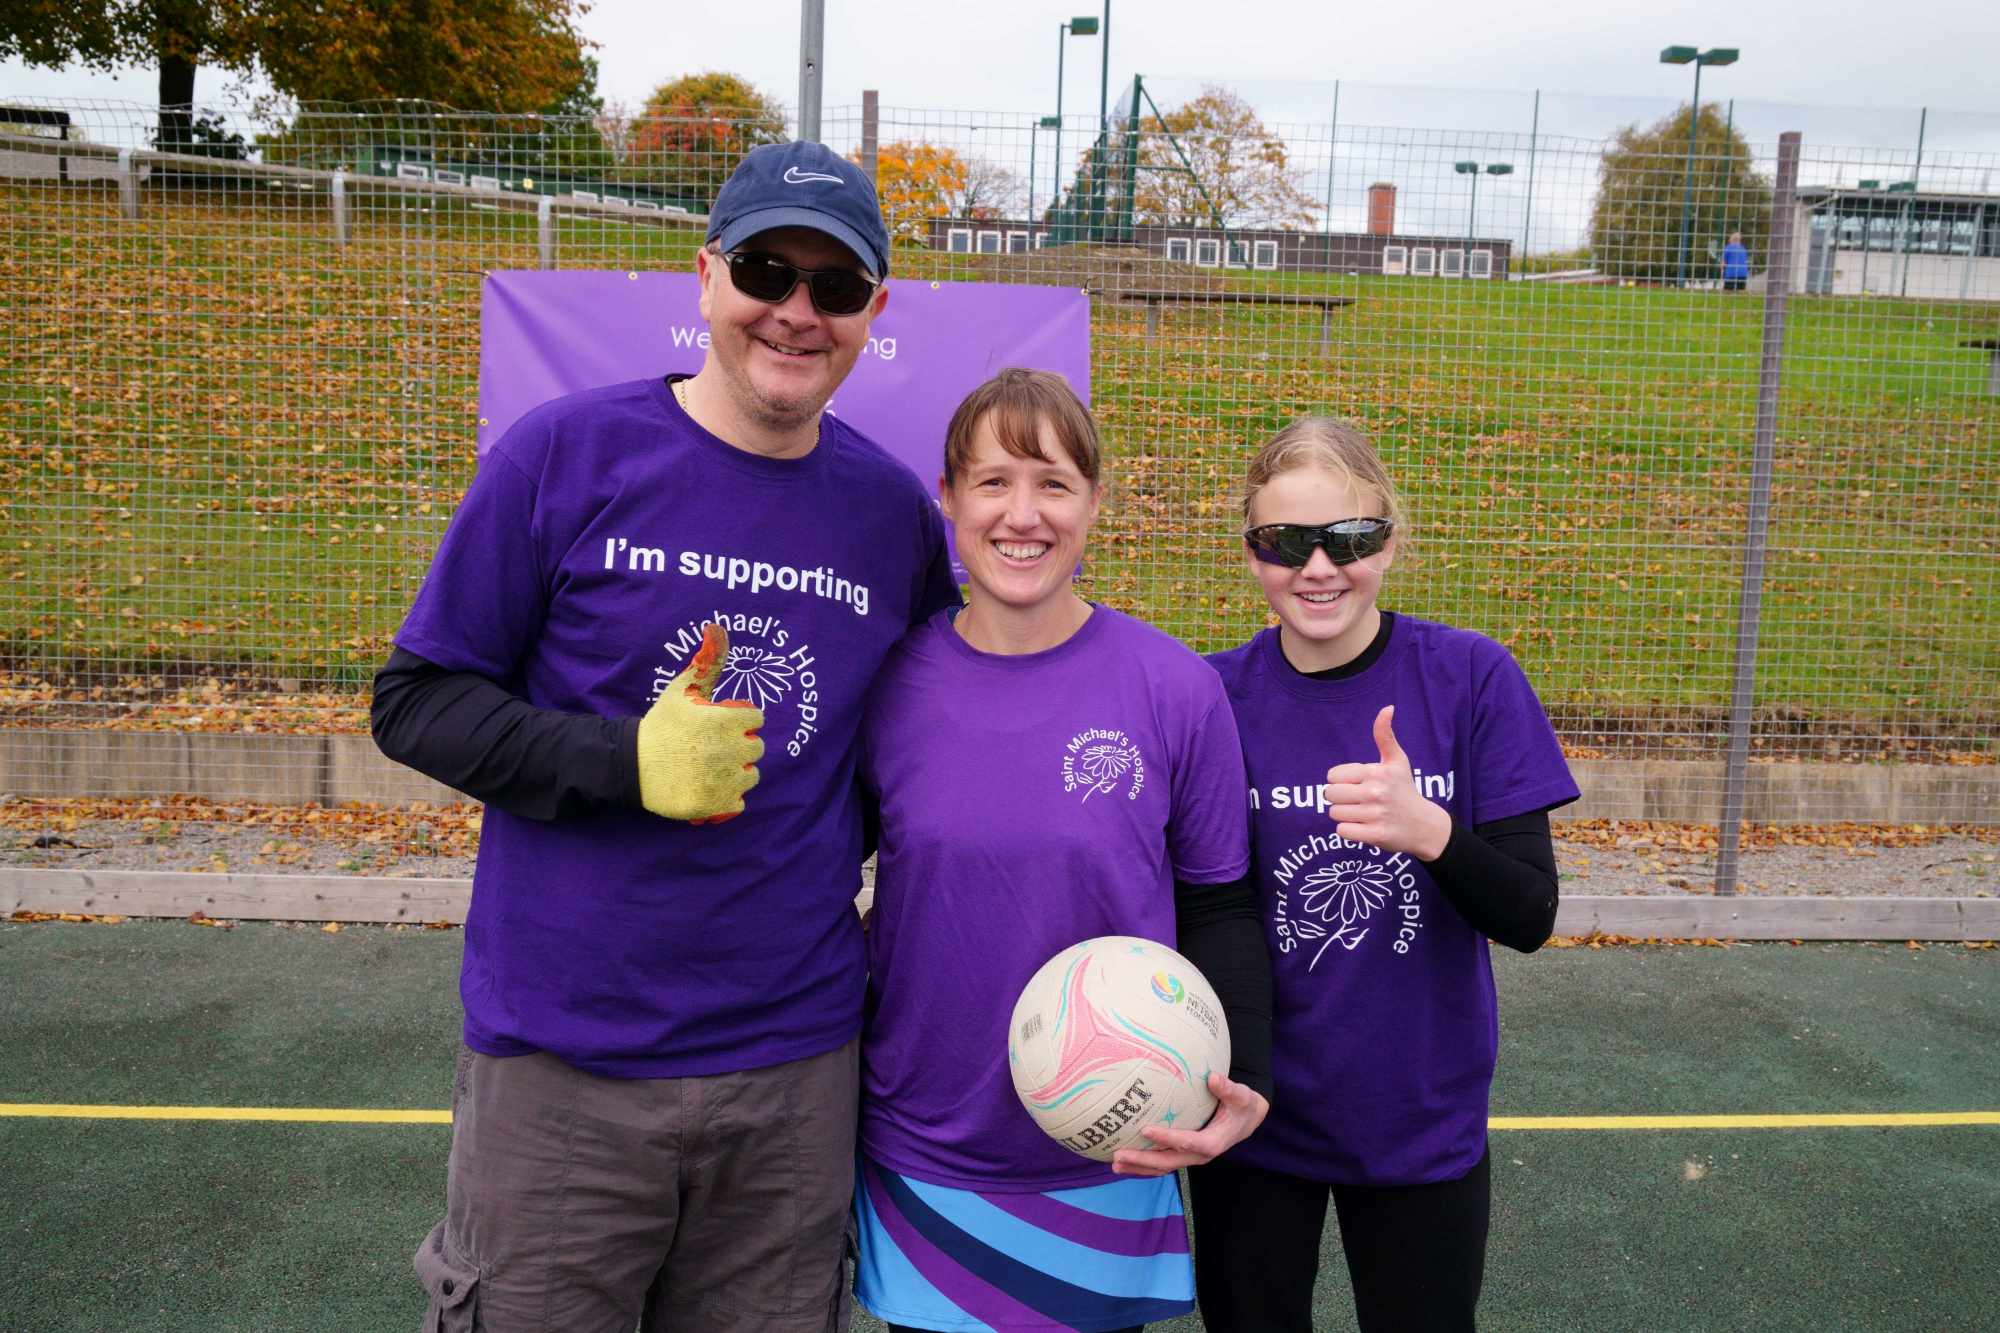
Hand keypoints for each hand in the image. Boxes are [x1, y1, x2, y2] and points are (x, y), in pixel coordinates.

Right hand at [635, 623, 763, 822]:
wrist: (631, 765)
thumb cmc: (661, 725)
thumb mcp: (681, 690)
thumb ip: (707, 663)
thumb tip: (717, 628)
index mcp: (724, 721)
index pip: (756, 719)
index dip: (740, 720)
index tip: (722, 724)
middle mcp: (727, 751)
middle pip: (756, 748)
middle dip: (740, 745)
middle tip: (714, 746)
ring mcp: (722, 780)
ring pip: (751, 775)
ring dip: (736, 772)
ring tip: (711, 767)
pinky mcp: (715, 805)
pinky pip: (739, 801)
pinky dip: (727, 796)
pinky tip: (709, 787)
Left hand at [1110, 1073, 1268, 1176]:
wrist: (1246, 1120)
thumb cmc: (1242, 1105)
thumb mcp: (1241, 1096)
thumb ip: (1228, 1089)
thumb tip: (1213, 1078)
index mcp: (1213, 1142)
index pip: (1187, 1142)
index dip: (1167, 1138)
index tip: (1146, 1129)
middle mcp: (1200, 1155)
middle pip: (1168, 1162)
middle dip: (1142, 1160)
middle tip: (1119, 1154)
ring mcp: (1190, 1157)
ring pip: (1162, 1167)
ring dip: (1138, 1167)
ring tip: (1115, 1164)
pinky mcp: (1184, 1155)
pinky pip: (1162, 1163)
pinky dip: (1143, 1165)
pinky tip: (1125, 1161)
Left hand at [1323, 705, 1451, 859]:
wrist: (1424, 825)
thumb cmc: (1404, 789)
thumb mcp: (1397, 761)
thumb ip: (1385, 735)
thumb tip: (1387, 708)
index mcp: (1376, 772)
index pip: (1333, 776)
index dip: (1341, 781)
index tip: (1357, 784)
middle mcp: (1376, 792)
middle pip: (1330, 794)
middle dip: (1339, 798)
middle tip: (1357, 801)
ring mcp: (1376, 815)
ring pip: (1334, 813)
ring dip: (1344, 815)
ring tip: (1362, 814)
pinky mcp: (1375, 835)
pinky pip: (1342, 831)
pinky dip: (1349, 831)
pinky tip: (1363, 826)